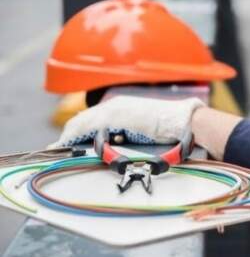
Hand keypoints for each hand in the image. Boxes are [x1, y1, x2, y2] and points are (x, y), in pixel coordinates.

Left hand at [49, 96, 203, 147]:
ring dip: (68, 138)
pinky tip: (67, 147)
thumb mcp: (147, 130)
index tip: (69, 143)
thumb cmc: (172, 129)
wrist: (184, 122)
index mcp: (122, 107)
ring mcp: (113, 110)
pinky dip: (74, 138)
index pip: (92, 119)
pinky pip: (86, 129)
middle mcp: (114, 105)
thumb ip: (131, 135)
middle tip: (57, 150)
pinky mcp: (114, 118)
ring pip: (80, 123)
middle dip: (68, 135)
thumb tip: (122, 147)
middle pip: (81, 120)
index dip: (78, 132)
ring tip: (58, 151)